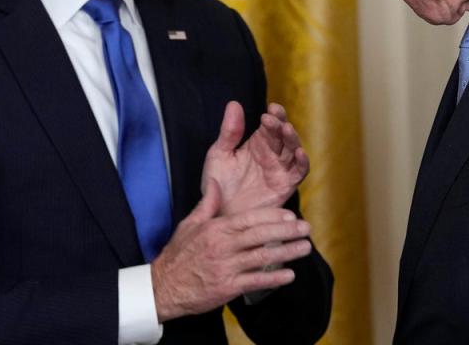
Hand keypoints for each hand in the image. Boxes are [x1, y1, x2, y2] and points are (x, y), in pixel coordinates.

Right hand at [151, 178, 312, 321]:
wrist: (163, 286)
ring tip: (306, 248)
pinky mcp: (227, 287)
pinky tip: (289, 275)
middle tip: (306, 228)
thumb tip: (216, 180)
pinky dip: (273, 278)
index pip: (249, 218)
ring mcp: (226, 267)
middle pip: (260, 235)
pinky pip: (255, 281)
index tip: (291, 214)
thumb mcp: (189, 224)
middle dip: (286, 231)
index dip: (272, 216)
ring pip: (262, 257)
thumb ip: (207, 203)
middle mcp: (223, 246)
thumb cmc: (177, 254)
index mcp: (216, 229)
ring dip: (287, 253)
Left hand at [201, 101, 309, 215]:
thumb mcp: (219, 154)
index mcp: (257, 144)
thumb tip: (234, 103)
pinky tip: (299, 153)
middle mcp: (272, 155)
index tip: (270, 108)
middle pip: (283, 136)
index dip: (274, 116)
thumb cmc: (218, 185)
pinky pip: (298, 173)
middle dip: (281, 124)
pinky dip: (302, 163)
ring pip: (293, 151)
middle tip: (275, 116)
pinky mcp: (285, 187)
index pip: (270, 125)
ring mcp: (280, 170)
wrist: (218, 214)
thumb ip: (229, 132)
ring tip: (287, 129)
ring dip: (293, 139)